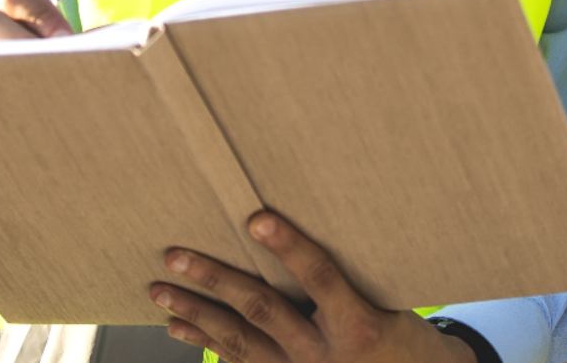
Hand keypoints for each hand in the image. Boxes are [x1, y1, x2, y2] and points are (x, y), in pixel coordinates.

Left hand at [150, 211, 475, 362]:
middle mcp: (323, 354)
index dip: (289, 247)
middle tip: (175, 256)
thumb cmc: (406, 347)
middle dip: (214, 280)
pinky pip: (239, 362)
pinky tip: (180, 326)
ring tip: (161, 291)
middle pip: (261, 310)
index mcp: (359, 326)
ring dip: (195, 313)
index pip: (320, 276)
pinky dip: (205, 342)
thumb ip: (353, 283)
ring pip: (238, 341)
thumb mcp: (394, 311)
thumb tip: (299, 234)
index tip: (257, 219)